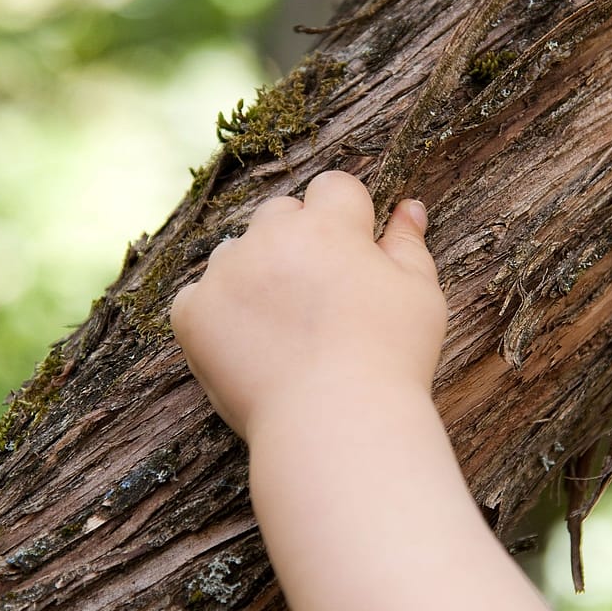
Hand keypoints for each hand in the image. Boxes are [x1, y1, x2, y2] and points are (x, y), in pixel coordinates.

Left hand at [170, 171, 446, 439]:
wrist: (334, 424)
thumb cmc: (389, 359)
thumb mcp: (418, 295)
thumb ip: (408, 244)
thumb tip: (408, 207)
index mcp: (326, 224)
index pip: (333, 186)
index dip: (347, 218)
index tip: (352, 254)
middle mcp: (270, 236)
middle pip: (279, 214)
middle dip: (297, 241)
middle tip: (317, 297)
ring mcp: (226, 273)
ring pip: (236, 253)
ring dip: (253, 274)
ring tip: (283, 328)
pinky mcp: (192, 313)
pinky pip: (198, 297)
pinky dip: (217, 314)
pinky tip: (248, 346)